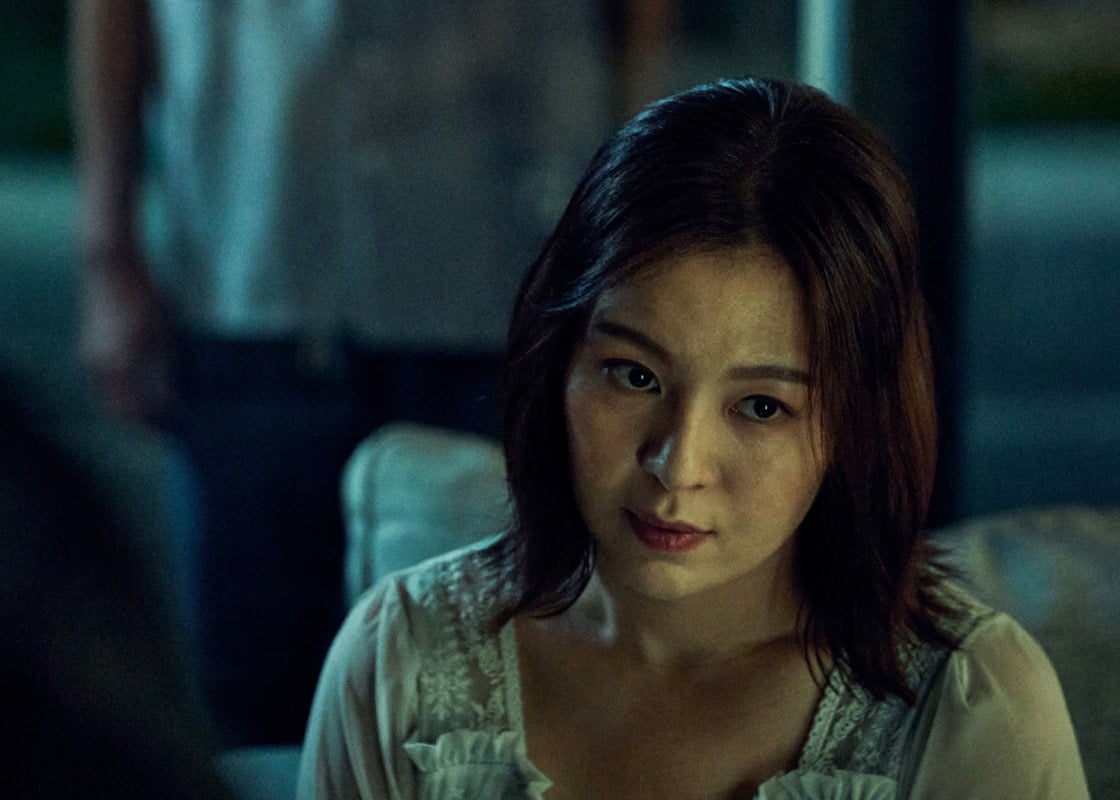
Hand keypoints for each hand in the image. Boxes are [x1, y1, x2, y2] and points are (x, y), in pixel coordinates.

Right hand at [79, 242, 175, 425]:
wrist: (110, 266)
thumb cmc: (141, 297)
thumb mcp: (162, 335)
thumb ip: (167, 370)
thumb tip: (174, 401)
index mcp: (115, 366)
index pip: (132, 411)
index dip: (153, 423)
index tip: (176, 428)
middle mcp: (97, 365)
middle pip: (118, 408)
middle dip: (143, 418)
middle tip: (170, 423)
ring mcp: (92, 355)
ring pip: (112, 394)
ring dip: (134, 403)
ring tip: (163, 406)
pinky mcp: (92, 346)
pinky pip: (108, 379)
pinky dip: (126, 388)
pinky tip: (148, 384)